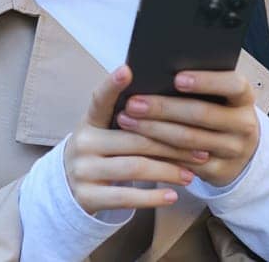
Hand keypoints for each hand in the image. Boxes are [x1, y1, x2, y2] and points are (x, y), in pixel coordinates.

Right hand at [63, 65, 207, 214]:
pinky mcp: (87, 196)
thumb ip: (129, 121)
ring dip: (168, 171)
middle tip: (200, 149)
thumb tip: (175, 106)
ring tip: (190, 174)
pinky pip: (125, 197)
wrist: (68, 190)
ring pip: (134, 168)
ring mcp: (83, 170)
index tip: (127, 69)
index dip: (112, 85)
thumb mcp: (105, 133)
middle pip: (133, 139)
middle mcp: (83, 143)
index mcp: (89, 122)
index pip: (100, 99)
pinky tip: (172, 196)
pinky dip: (152, 198)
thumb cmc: (101, 154)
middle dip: (171, 145)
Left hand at [114, 70, 258, 186]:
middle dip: (163, 108)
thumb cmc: (218, 110)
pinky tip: (136, 144)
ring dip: (154, 131)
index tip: (177, 78)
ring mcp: (234, 150)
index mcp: (244, 97)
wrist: (239, 149)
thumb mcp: (218, 96)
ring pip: (189, 141)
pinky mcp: (220, 171)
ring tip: (127, 120)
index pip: (232, 85)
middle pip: (202, 114)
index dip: (206, 81)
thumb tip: (154, 72)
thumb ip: (197, 85)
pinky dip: (158, 153)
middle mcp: (244, 124)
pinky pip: (185, 163)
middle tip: (133, 103)